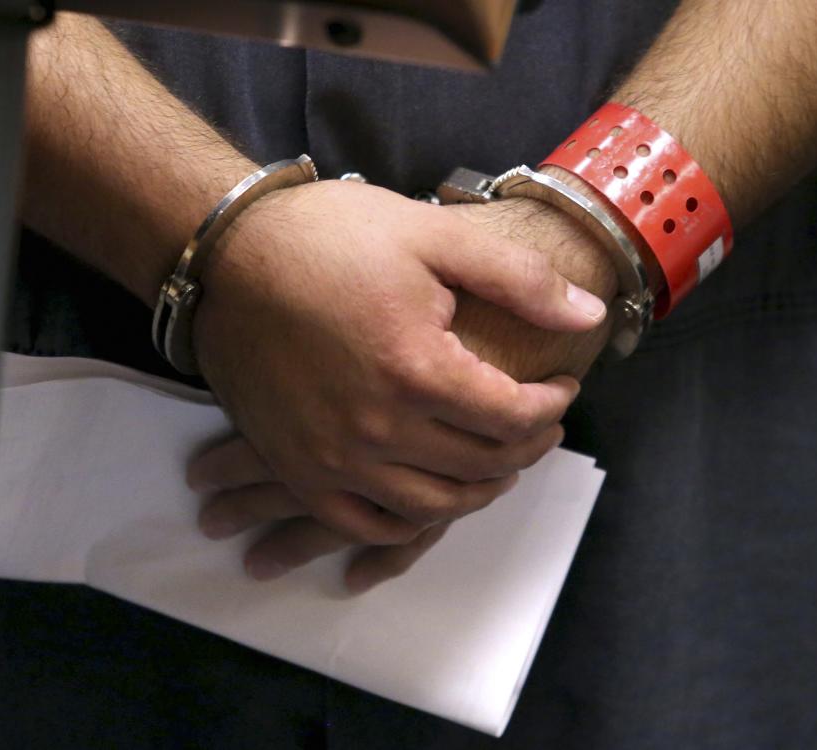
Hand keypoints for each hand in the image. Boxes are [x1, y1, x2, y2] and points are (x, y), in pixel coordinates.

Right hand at [191, 179, 604, 545]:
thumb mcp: (433, 236)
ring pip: (428, 506)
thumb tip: (588, 315)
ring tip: (496, 468)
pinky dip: (404, 524)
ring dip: (476, 494)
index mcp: (417, 369)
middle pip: (479, 466)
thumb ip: (519, 280)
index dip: (552, 405)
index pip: (512, 416)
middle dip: (526, 448)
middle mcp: (378, 427)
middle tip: (540, 425)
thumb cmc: (329, 237)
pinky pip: (360, 522)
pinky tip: (423, 503)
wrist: (228, 255)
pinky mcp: (296, 465)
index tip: (562, 385)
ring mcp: (332, 456)